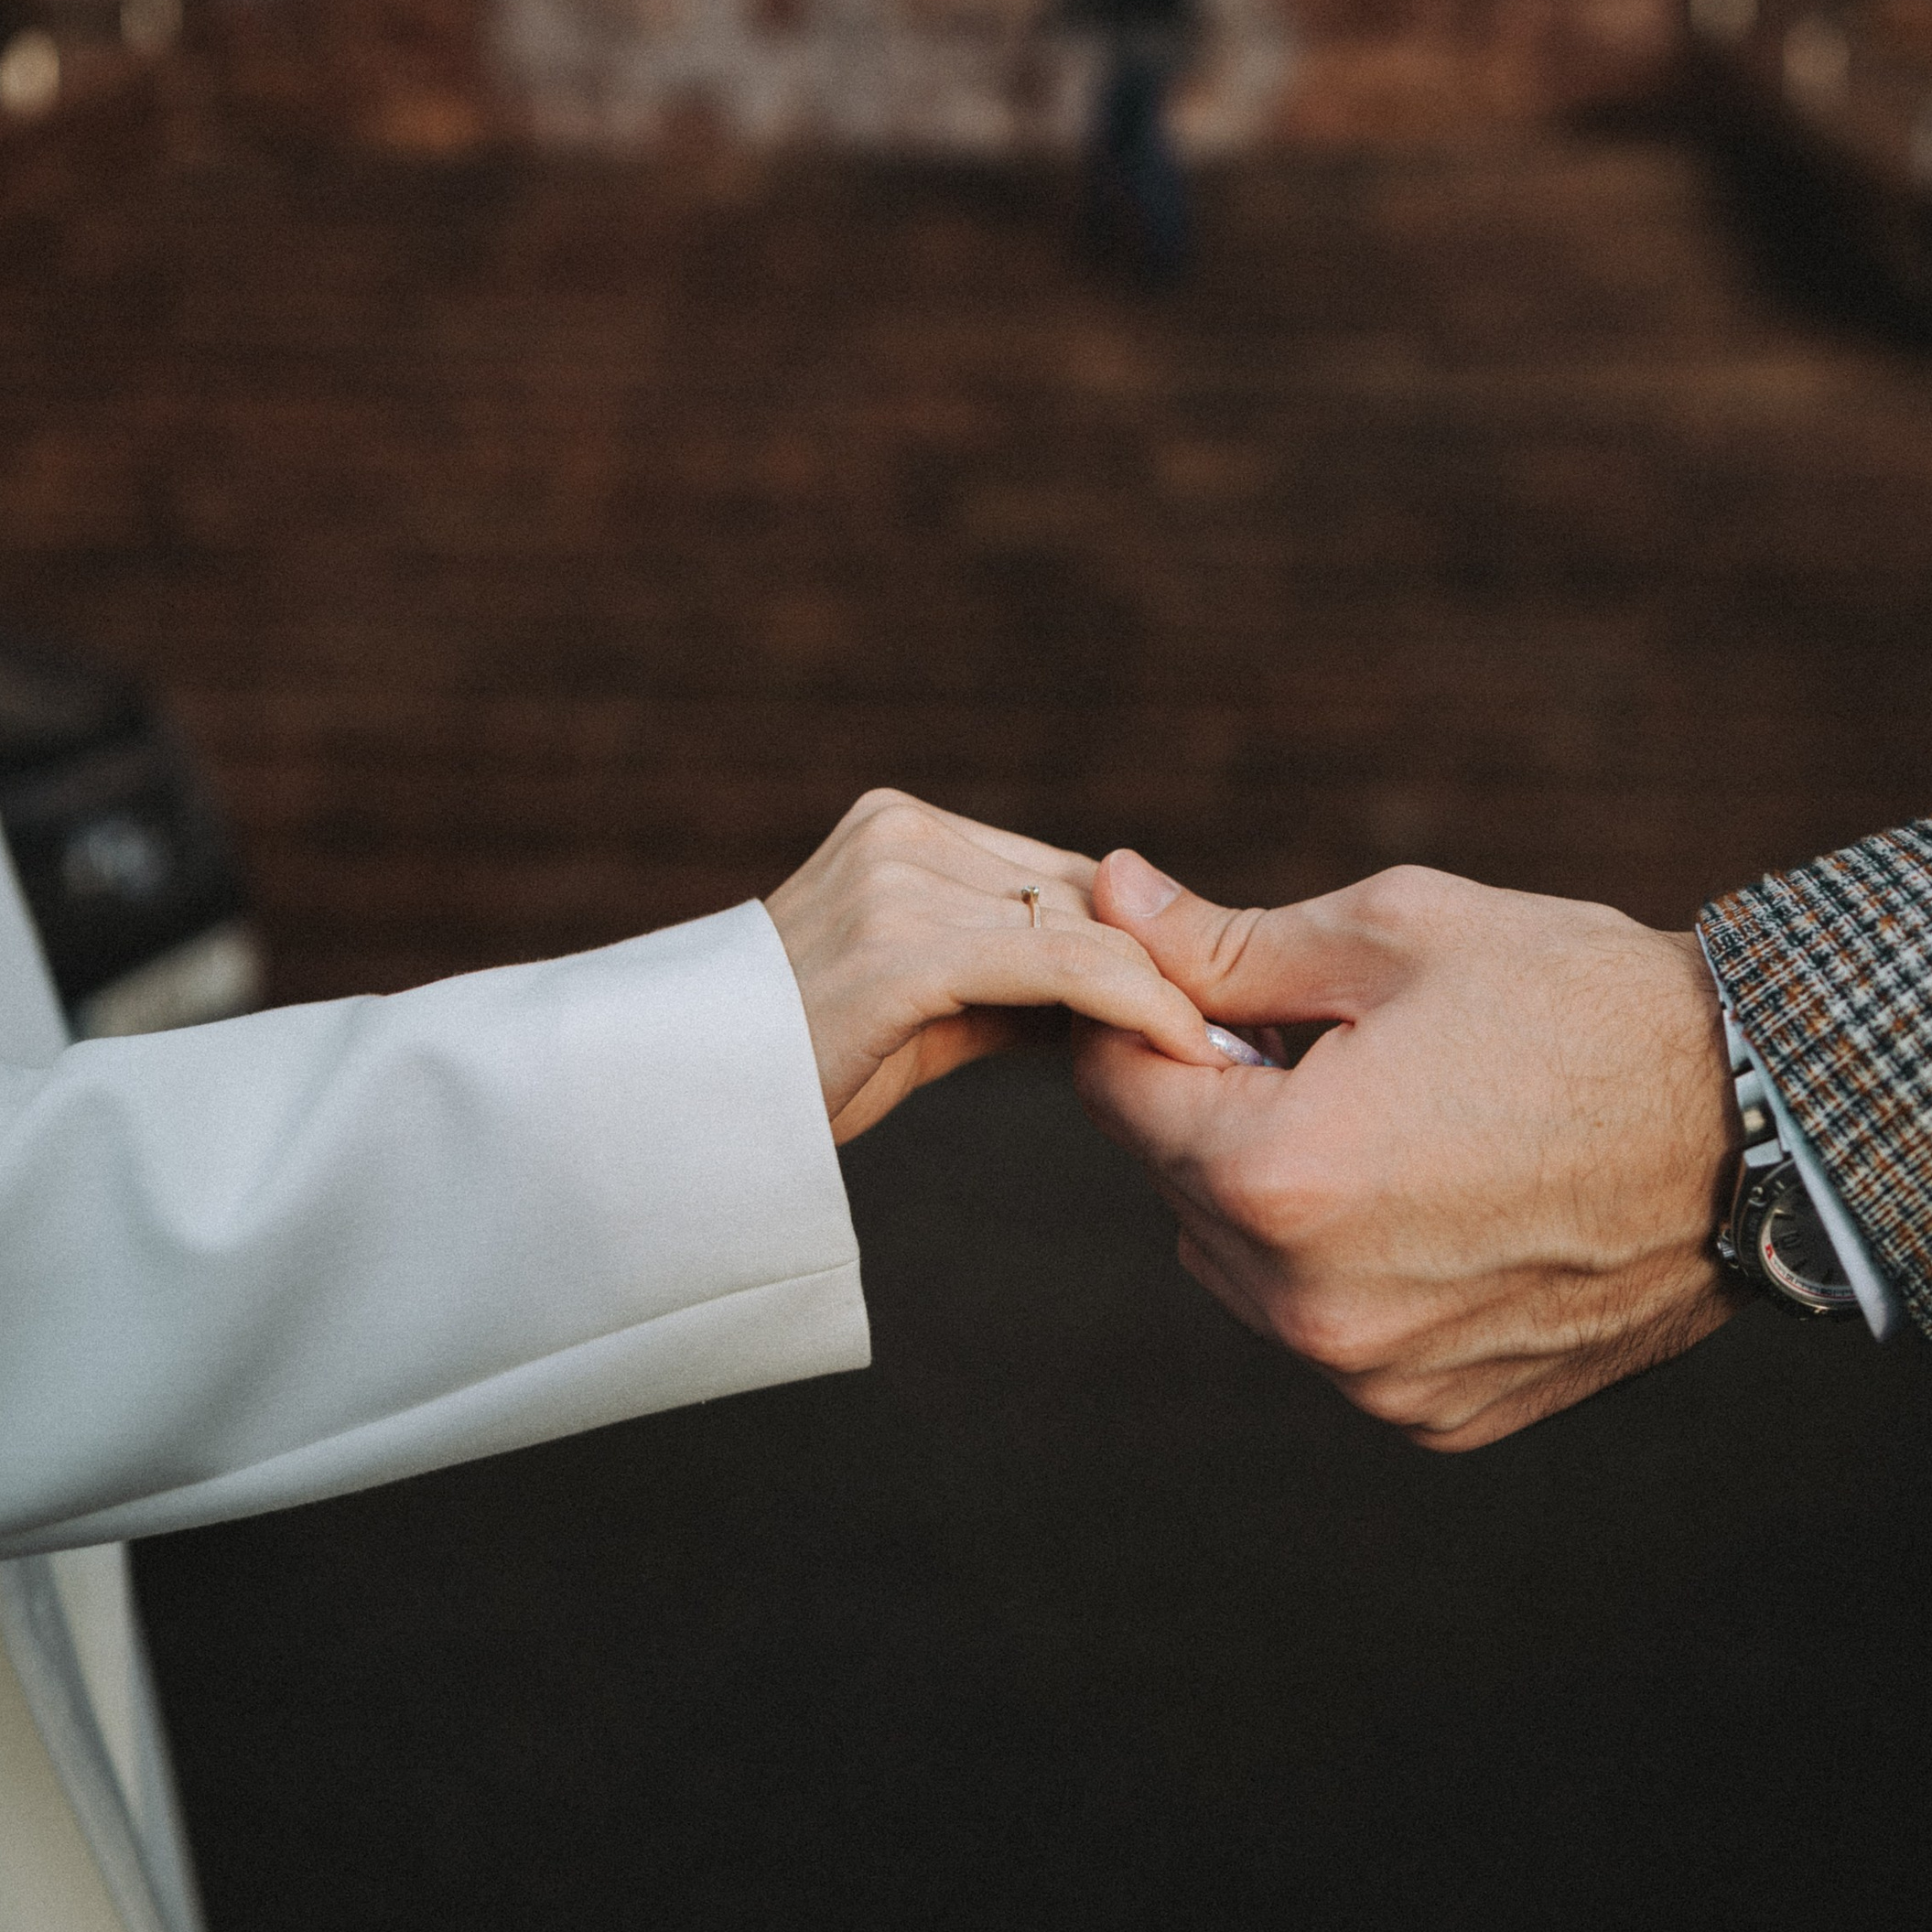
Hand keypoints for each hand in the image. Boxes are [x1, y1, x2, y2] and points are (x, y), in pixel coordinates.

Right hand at [767, 791, 1229, 1145]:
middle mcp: (902, 833)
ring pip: (1085, 930)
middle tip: (1245, 1035)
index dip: (1143, 943)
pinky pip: (1061, 969)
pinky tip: (1184, 1049)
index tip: (1215, 1006)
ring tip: (1225, 1056)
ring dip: (1164, 996)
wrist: (686, 1106)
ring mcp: (897, 884)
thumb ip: (1011, 978)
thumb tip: (1121, 996)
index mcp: (902, 825)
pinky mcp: (902, 953)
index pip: (1064, 875)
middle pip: (1084, 896)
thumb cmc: (803, 1065)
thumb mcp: (921, 1005)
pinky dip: (1137, 1009)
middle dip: (1166, 968)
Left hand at [1074, 849, 1740, 1450]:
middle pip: (1176, 1184)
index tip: (1213, 992)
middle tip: (1338, 1051)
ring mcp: (1375, 1376)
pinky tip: (1453, 1205)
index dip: (1152, 1023)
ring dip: (1282, 1198)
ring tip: (1406, 1128)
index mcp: (1280, 1173)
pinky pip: (1337, 1335)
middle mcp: (1309, 1303)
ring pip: (1244, 1267)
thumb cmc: (1581, 1006)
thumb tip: (1105, 898)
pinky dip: (1361, 1272)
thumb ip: (1225, 943)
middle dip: (1224, 1108)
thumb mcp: (1393, 934)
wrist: (1762, 1127)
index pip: (1119, 1092)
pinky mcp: (1438, 1415)